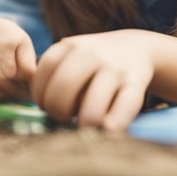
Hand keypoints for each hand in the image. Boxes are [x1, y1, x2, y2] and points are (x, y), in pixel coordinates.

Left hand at [31, 29, 156, 131]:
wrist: (137, 48)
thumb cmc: (95, 60)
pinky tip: (108, 129)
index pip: (46, 68)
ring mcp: (114, 68)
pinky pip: (125, 104)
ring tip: (83, 128)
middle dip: (57, 109)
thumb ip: (54, 72)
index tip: (44, 105)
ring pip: (94, 100)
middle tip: (62, 118)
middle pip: (65, 85)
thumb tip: (39, 103)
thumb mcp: (73, 55)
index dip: (40, 92)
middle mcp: (92, 53)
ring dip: (84, 122)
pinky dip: (116, 119)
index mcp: (71, 46)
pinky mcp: (136, 82)